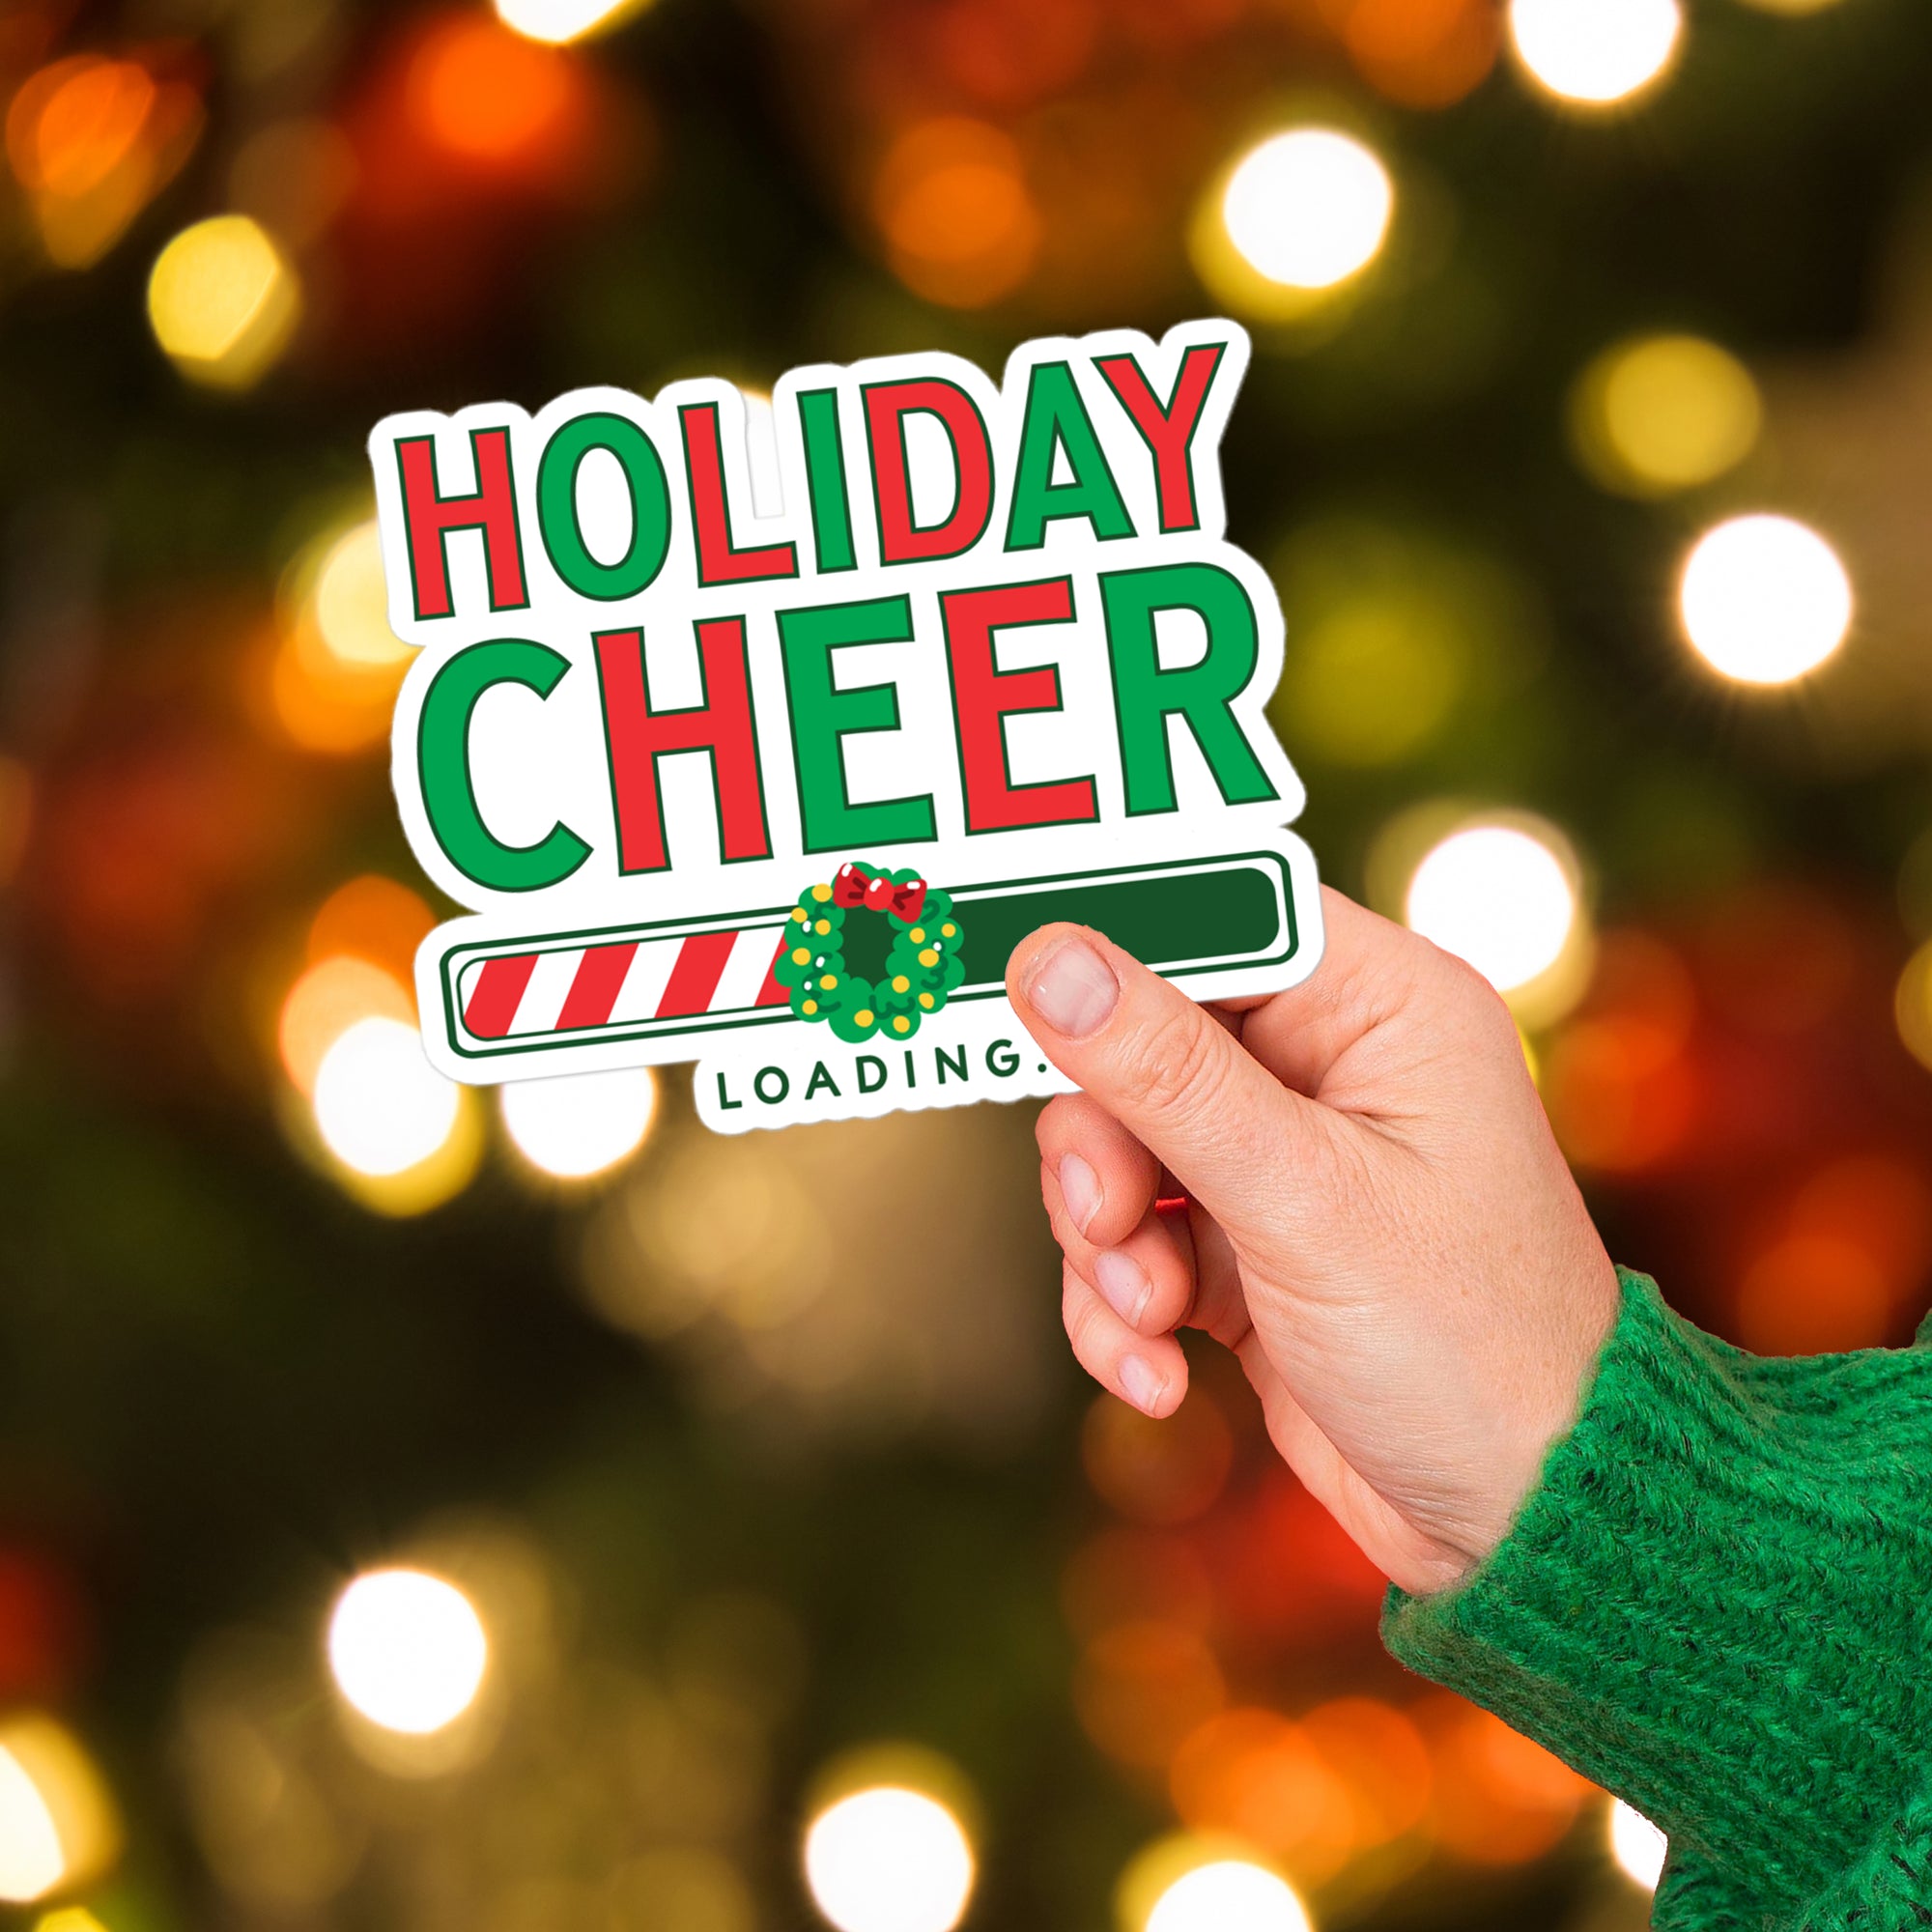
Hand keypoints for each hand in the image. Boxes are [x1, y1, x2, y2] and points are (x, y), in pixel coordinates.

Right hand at [1006, 888, 1620, 1596]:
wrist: (1521, 1525)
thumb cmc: (1466, 1342)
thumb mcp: (1304, 1199)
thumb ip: (1168, 1074)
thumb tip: (1052, 958)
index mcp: (1382, 1008)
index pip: (1221, 920)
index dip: (1115, 950)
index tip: (1016, 984)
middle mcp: (1330, 1067)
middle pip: (1142, 1040)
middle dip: (1104, 1145)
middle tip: (1107, 1221)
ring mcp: (1284, 1161)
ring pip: (1120, 1148)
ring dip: (1106, 1241)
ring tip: (1148, 1319)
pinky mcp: (1246, 1249)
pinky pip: (1135, 1240)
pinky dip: (1122, 1307)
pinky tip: (1159, 1378)